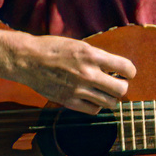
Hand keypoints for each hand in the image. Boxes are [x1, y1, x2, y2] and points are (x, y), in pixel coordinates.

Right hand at [13, 34, 136, 114]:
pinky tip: (91, 98)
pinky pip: (94, 110)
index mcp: (92, 56)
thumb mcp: (79, 45)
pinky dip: (96, 106)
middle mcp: (88, 74)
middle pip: (121, 89)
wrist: (26, 59)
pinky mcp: (69, 101)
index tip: (126, 73)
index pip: (126, 68)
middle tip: (116, 84)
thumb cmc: (52, 48)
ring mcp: (78, 90)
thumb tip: (115, 68)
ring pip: (110, 103)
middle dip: (122, 87)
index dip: (129, 72)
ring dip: (110, 98)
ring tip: (104, 92)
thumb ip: (97, 57)